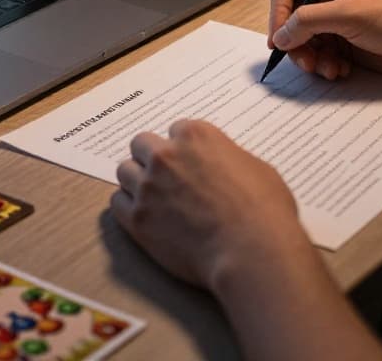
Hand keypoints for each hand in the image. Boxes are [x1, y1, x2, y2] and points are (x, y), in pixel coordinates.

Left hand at [110, 120, 310, 290]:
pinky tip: (144, 216)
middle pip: (141, 145)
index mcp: (196, 136)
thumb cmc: (264, 211)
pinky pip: (116, 203)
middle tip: (166, 178)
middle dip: (152, 158)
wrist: (252, 251)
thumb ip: (227, 159)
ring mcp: (148, 186)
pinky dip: (128, 208)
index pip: (175, 130)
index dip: (183, 149)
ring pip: (124, 171)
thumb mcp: (256, 168)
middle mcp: (166, 155)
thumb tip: (220, 167)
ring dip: (137, 182)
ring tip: (154, 198)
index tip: (189, 163)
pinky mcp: (137, 219)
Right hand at [268, 0, 381, 79]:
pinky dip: (326, 65)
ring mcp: (337, 21)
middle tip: (305, 62)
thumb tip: (280, 35)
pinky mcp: (346, 43)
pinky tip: (342, 70)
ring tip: (329, 69)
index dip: (278, 12)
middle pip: (291, 18)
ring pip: (304, 41)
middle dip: (295, 42)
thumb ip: (308, 21)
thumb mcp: (349, 14)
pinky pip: (321, 55)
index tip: (280, 38)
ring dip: (311, 58)